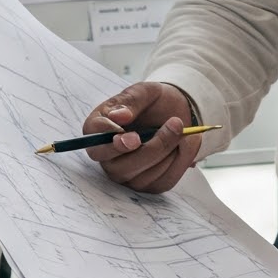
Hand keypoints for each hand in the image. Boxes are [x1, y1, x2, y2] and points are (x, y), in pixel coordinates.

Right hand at [83, 82, 202, 194]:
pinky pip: (164, 180)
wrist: (175, 113)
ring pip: (144, 175)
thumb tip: (118, 117)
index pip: (94, 142)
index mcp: (98, 129)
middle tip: (174, 124)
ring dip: (169, 149)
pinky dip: (179, 160)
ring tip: (180, 126)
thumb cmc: (154, 102)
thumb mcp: (144, 92)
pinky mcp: (148, 185)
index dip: (110, 141)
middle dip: (151, 148)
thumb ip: (130, 101)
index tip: (131, 135)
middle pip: (119, 166)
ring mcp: (127, 174)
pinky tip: (183, 143)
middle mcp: (107, 157)